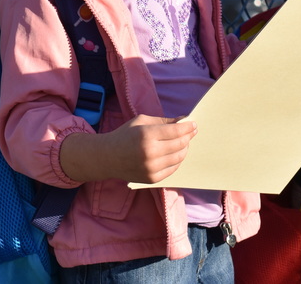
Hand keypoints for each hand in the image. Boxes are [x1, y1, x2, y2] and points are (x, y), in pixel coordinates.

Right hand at [60, 114, 197, 183]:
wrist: (108, 157)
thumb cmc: (125, 135)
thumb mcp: (142, 121)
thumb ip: (164, 122)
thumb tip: (184, 120)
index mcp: (146, 135)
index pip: (175, 131)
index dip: (187, 127)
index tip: (193, 124)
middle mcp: (150, 152)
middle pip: (180, 144)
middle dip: (188, 137)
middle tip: (191, 132)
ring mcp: (151, 168)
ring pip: (179, 157)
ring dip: (184, 148)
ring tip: (183, 142)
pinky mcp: (152, 179)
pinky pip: (173, 169)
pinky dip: (177, 160)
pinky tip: (175, 153)